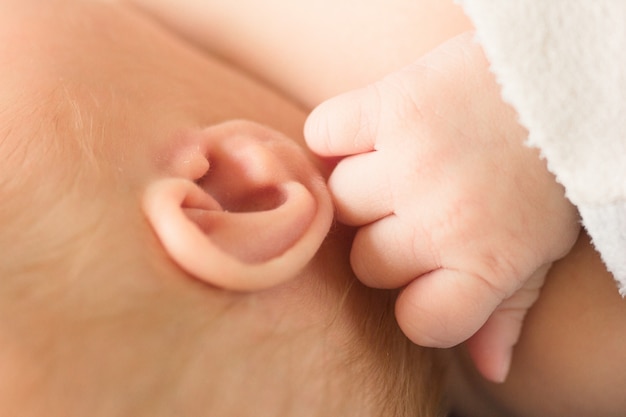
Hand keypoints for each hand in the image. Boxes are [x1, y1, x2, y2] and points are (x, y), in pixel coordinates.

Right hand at [305, 32, 579, 381]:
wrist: (555, 83)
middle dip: (387, 238)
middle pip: (367, 261)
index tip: (429, 275)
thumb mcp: (540, 250)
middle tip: (417, 207)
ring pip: (339, 199)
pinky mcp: (392, 104)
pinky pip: (323, 133)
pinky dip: (333, 135)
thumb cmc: (547, 176)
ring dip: (360, 185)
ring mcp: (413, 159)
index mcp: (486, 262)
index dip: (417, 302)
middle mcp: (444, 216)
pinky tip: (364, 134)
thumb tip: (487, 369)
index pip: (417, 321)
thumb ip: (506, 313)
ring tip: (395, 165)